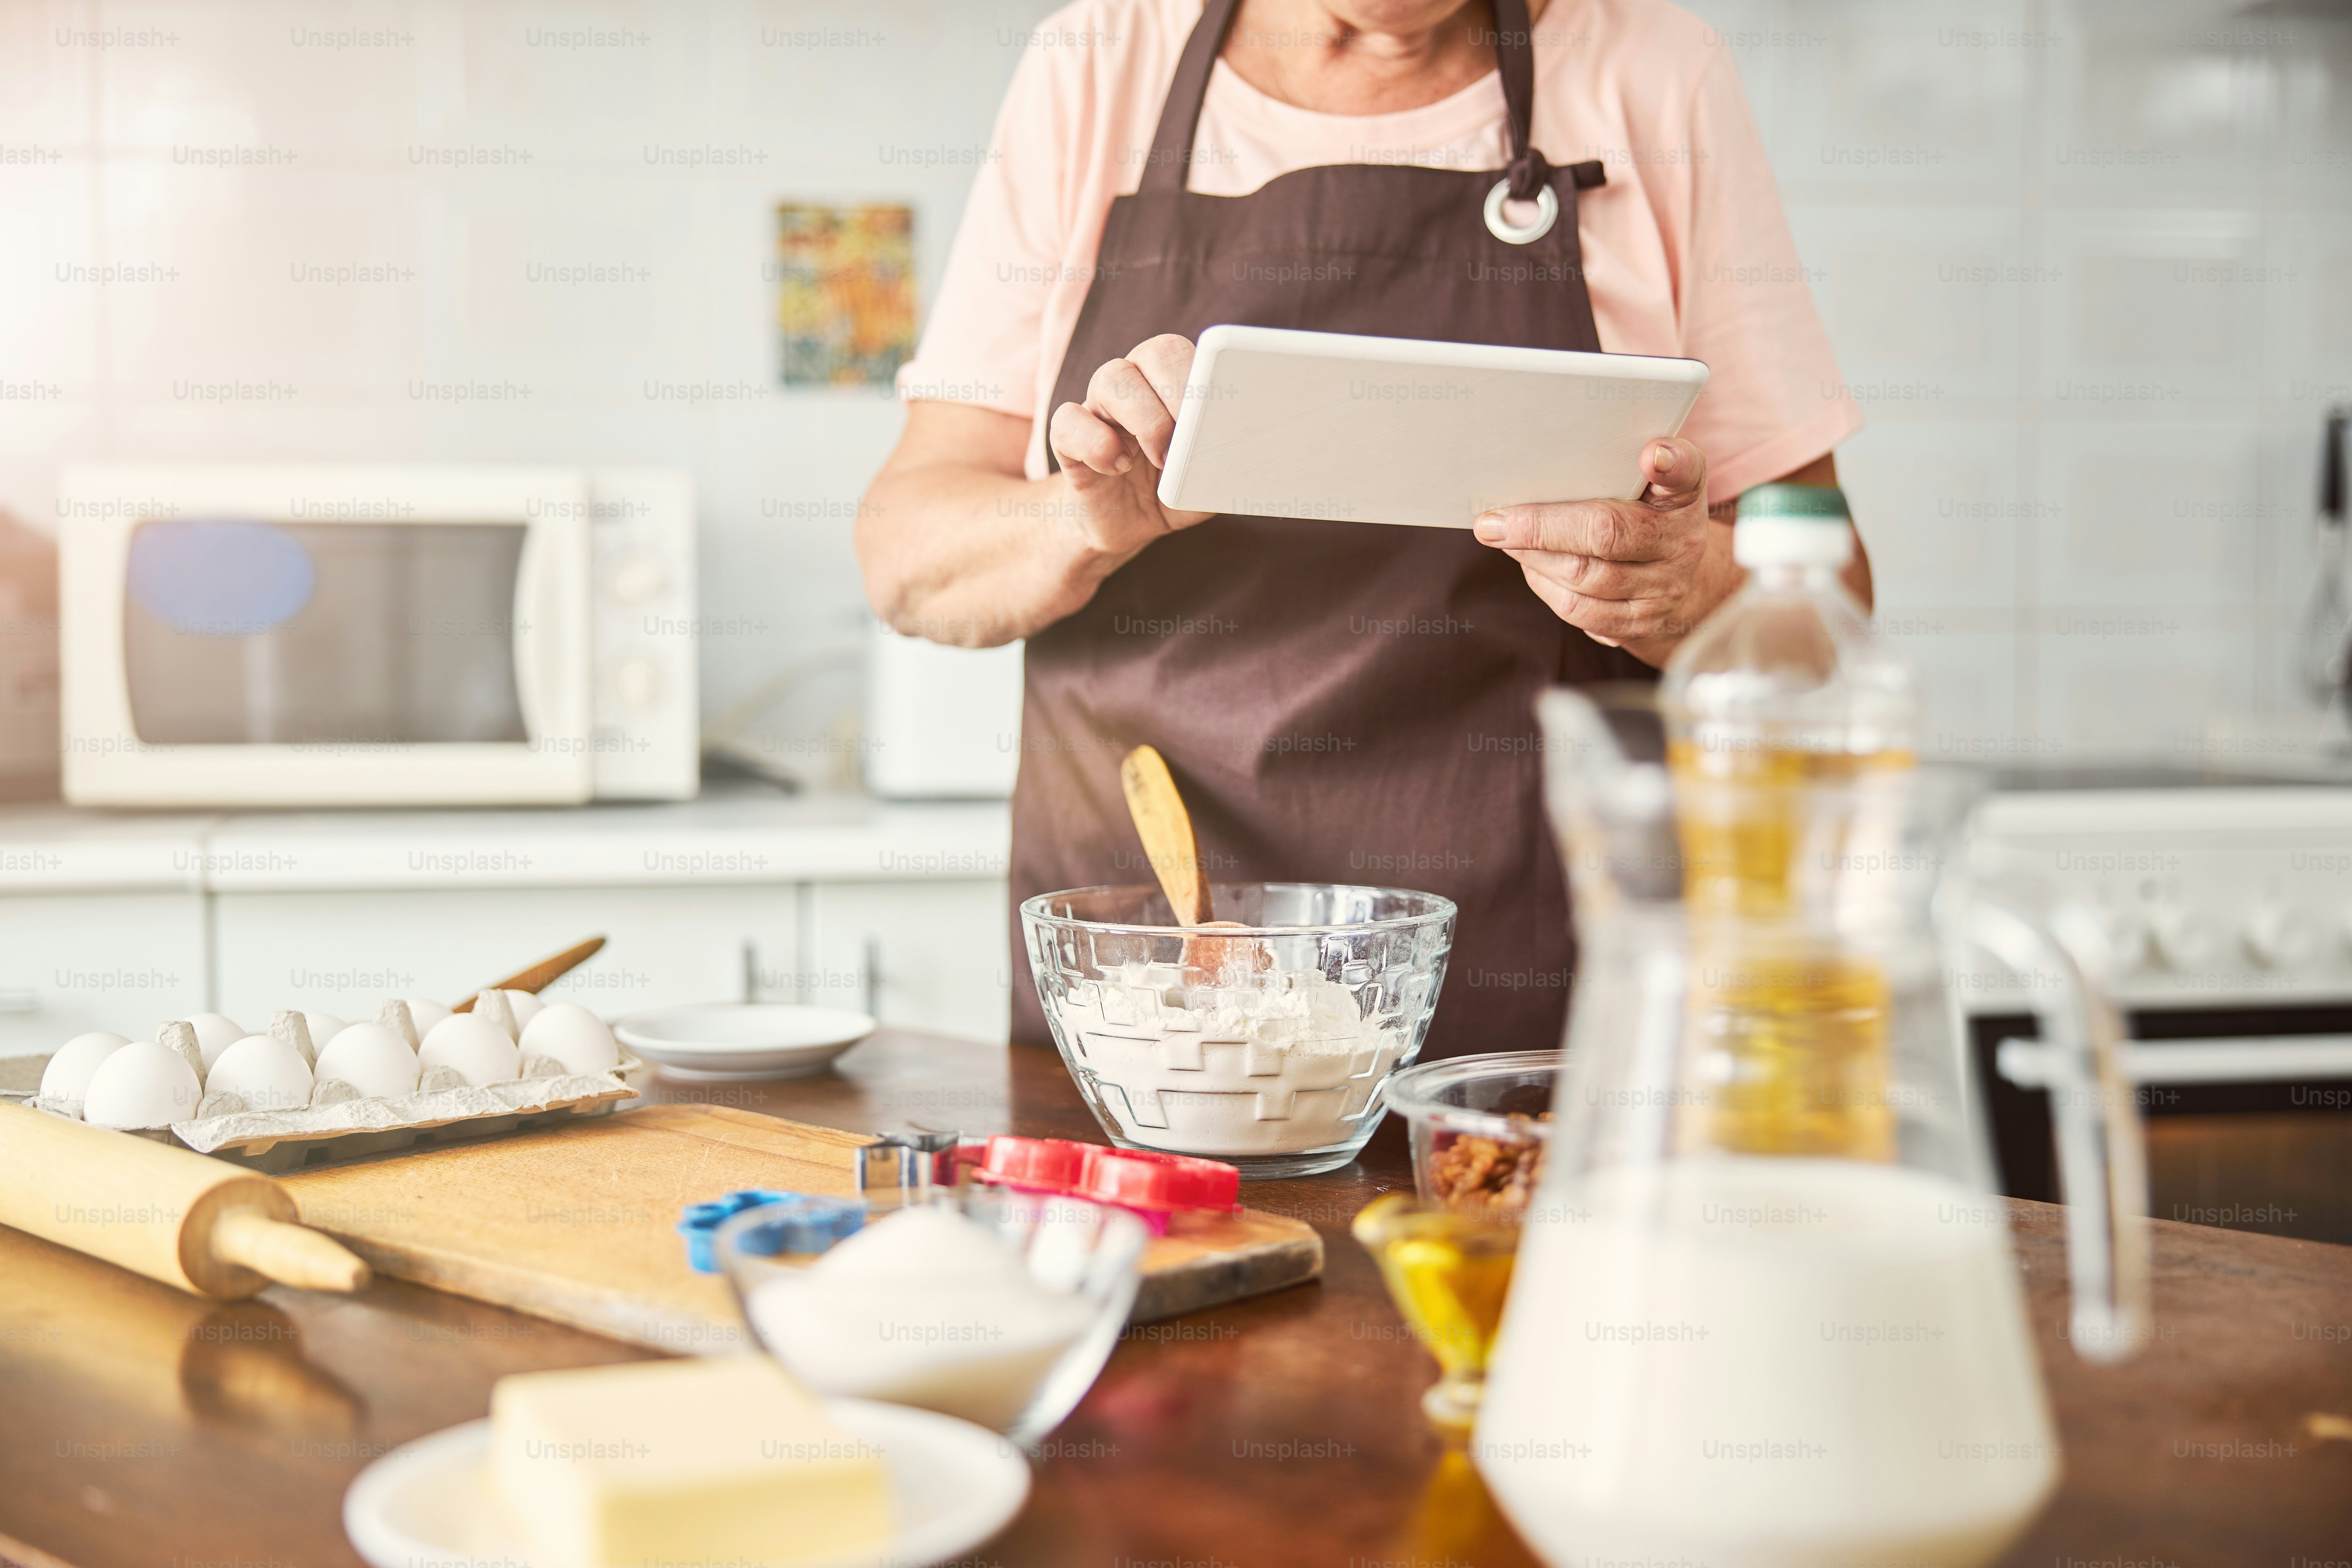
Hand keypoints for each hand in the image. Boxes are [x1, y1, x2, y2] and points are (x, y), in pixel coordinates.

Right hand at [1046, 334, 1215, 566]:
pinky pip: (1067, 421)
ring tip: (1162, 460)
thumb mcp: (1208, 480)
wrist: (1131, 524)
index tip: (1215, 417)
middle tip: (1190, 438)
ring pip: (1110, 378)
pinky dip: (1095, 443)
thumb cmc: (1175, 492)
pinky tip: (1117, 467)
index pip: (1184, 352)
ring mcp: (1099, 408)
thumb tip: (1244, 447)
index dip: (1199, 377)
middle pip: (1151, 353)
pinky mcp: (1069, 440)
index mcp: (1171, 384)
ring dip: (1145, 418)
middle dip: (1178, 393)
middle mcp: (1135, 384)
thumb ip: (1224, 459)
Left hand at [1472, 436, 1738, 665]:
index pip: (1685, 474)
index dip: (1671, 463)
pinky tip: (1530, 567)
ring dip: (1533, 559)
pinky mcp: (1640, 624)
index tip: (1652, 456)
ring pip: (1584, 579)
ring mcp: (1664, 590)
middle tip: (1494, 522)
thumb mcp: (1649, 477)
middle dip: (1539, 529)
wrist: (1673, 569)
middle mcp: (1683, 544)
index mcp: (1684, 495)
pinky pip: (1580, 611)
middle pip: (1605, 535)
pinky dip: (1545, 587)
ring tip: (1505, 541)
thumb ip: (1632, 458)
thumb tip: (1623, 455)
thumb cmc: (1647, 510)